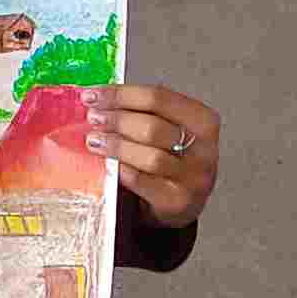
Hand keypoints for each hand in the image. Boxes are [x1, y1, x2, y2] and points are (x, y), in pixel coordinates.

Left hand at [88, 85, 218, 227]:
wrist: (182, 202)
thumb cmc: (172, 159)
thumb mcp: (169, 130)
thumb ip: (143, 113)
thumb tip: (100, 98)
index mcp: (203, 121)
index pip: (159, 98)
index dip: (121, 95)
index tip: (94, 95)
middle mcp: (203, 149)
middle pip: (154, 127)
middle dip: (117, 120)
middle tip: (93, 118)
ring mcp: (192, 178)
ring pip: (150, 157)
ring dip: (116, 146)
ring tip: (94, 140)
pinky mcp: (177, 202)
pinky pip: (143, 182)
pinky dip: (121, 170)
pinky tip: (107, 164)